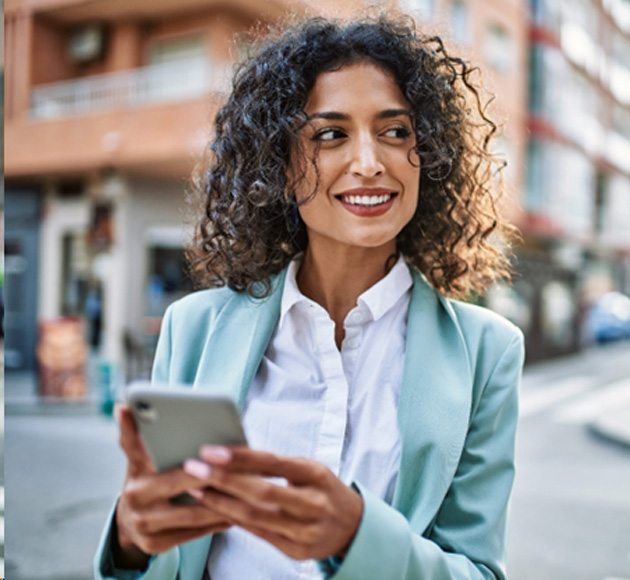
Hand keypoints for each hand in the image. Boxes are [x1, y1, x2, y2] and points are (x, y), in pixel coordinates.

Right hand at [113, 405, 232, 568]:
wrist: (129, 522)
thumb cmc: (145, 479)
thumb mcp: (139, 458)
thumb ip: (136, 435)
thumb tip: (122, 405)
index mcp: (135, 473)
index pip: (155, 456)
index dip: (178, 448)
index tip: (205, 450)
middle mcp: (136, 500)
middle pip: (183, 484)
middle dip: (213, 474)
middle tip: (240, 465)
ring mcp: (146, 526)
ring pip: (194, 513)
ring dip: (223, 502)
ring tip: (249, 488)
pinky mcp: (156, 546)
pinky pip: (195, 533)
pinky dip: (218, 522)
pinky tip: (238, 512)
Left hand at [183, 446, 363, 560]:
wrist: (353, 526)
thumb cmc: (322, 489)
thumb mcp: (308, 469)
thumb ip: (276, 464)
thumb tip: (232, 454)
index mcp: (316, 475)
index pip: (274, 463)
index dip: (241, 457)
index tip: (212, 450)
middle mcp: (313, 503)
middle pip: (262, 492)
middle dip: (223, 480)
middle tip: (193, 468)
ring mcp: (305, 530)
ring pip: (256, 517)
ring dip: (221, 503)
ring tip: (196, 488)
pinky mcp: (296, 551)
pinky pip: (258, 534)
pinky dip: (234, 520)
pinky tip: (214, 509)